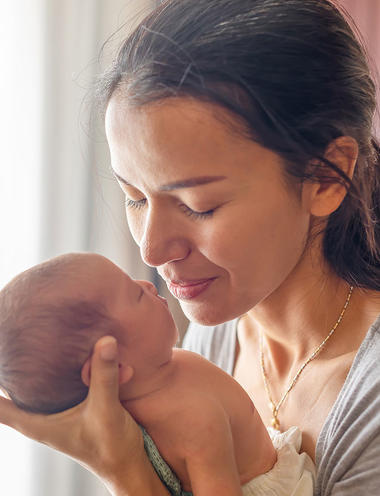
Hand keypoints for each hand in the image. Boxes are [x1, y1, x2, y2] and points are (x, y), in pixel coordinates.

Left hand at [0, 336, 145, 491]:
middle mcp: (46, 413)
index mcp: (39, 422)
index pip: (0, 409)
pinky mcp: (82, 401)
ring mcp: (63, 407)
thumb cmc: (110, 447)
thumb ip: (103, 375)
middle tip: (28, 344)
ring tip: (86, 350)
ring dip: (74, 364)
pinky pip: (84, 377)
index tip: (1, 365)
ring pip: (56, 377)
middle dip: (26, 366)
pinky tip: (115, 365)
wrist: (129, 462)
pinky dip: (96, 369)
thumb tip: (104, 341)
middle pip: (22, 387)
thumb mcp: (106, 409)